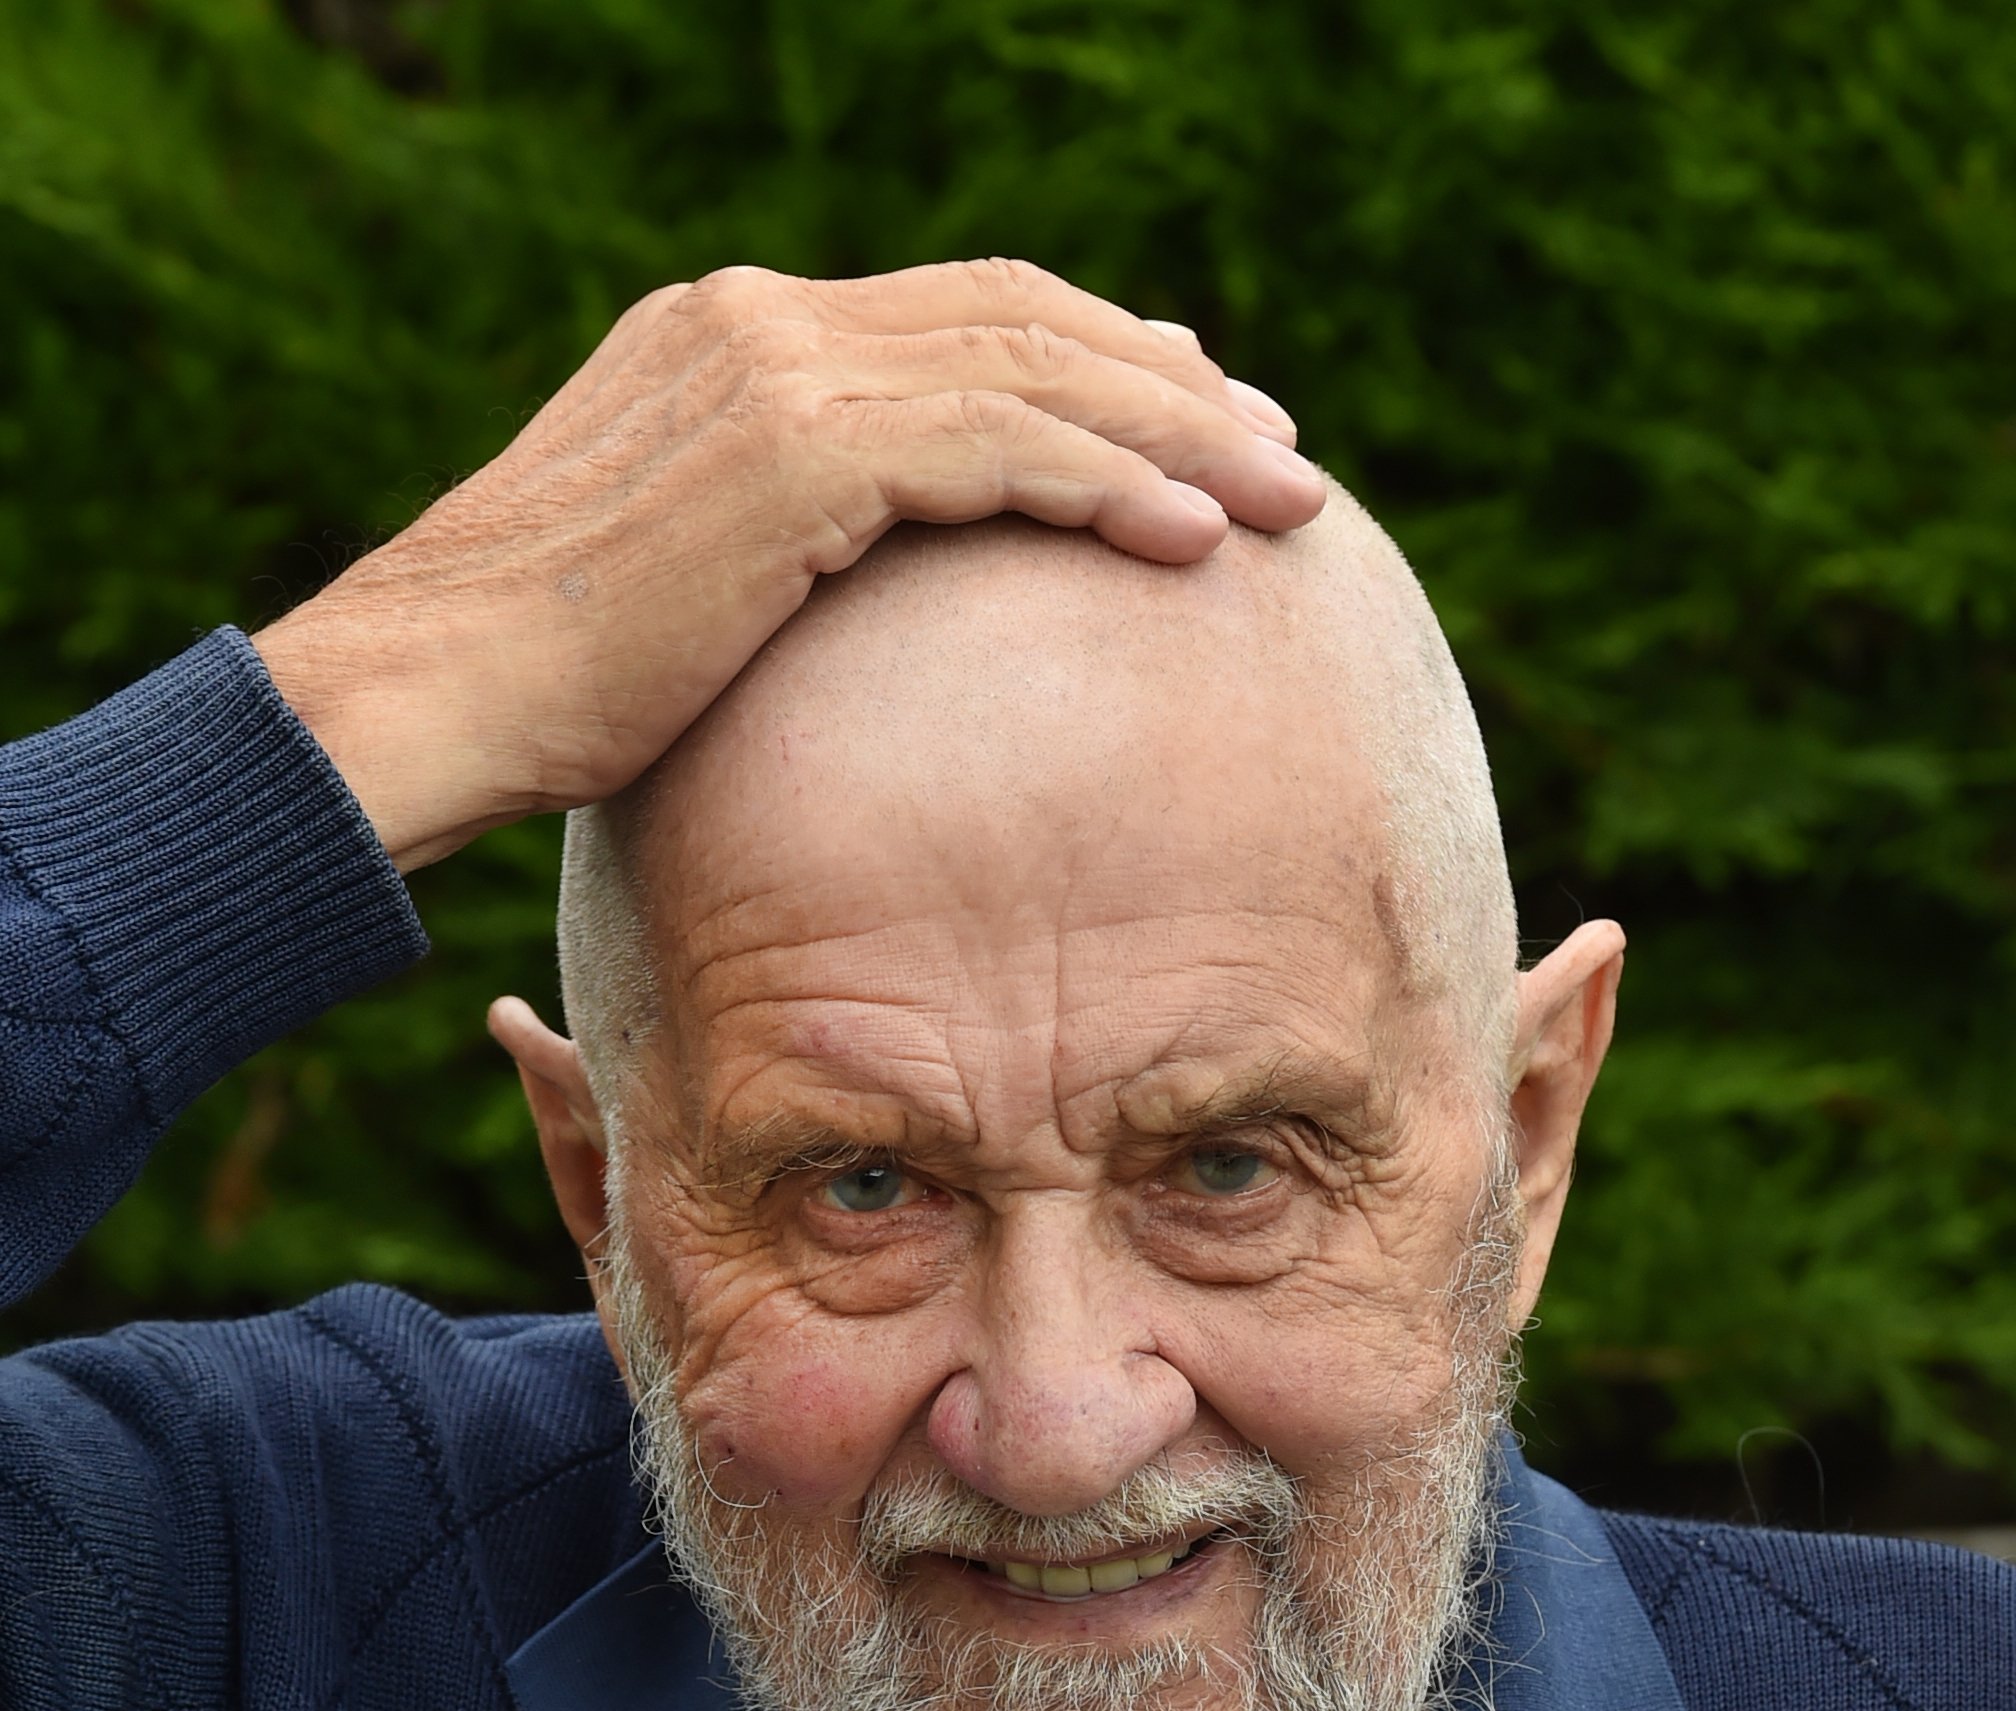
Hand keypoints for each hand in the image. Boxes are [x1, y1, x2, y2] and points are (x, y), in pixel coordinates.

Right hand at [254, 260, 1322, 870]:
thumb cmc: (548, 694)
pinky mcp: (796, 450)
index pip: (959, 316)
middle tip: (1281, 457)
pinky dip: (1109, 483)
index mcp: (732, 337)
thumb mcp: (683, 590)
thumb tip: (877, 599)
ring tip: (1283, 504)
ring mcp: (776, 372)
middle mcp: (761, 323)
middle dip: (1171, 385)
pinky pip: (999, 448)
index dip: (1096, 357)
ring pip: (1034, 371)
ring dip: (1178, 435)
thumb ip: (787, 547)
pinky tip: (1191, 538)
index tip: (1194, 415)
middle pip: (1022, 320)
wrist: (439, 696)